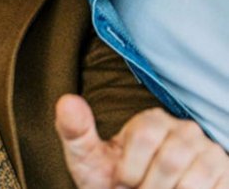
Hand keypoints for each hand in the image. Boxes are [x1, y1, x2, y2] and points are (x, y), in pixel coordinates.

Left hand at [56, 94, 228, 187]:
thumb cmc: (112, 179)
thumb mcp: (88, 159)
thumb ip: (75, 131)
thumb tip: (68, 101)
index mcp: (151, 120)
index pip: (145, 137)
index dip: (130, 167)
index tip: (122, 179)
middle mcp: (184, 130)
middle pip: (170, 160)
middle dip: (149, 186)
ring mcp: (208, 151)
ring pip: (191, 180)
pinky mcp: (225, 172)